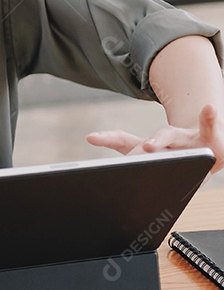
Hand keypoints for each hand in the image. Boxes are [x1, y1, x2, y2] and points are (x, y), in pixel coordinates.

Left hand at [86, 104, 223, 173]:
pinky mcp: (206, 134)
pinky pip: (209, 126)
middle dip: (133, 153)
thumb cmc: (180, 157)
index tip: (91, 138)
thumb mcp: (161, 166)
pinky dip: (209, 118)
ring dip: (158, 139)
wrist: (210, 146)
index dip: (107, 138)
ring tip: (148, 148)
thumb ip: (140, 169)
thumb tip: (118, 192)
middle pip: (145, 143)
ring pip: (169, 134)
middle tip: (120, 160)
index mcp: (150, 146)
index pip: (123, 140)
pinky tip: (208, 109)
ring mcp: (184, 136)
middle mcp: (163, 139)